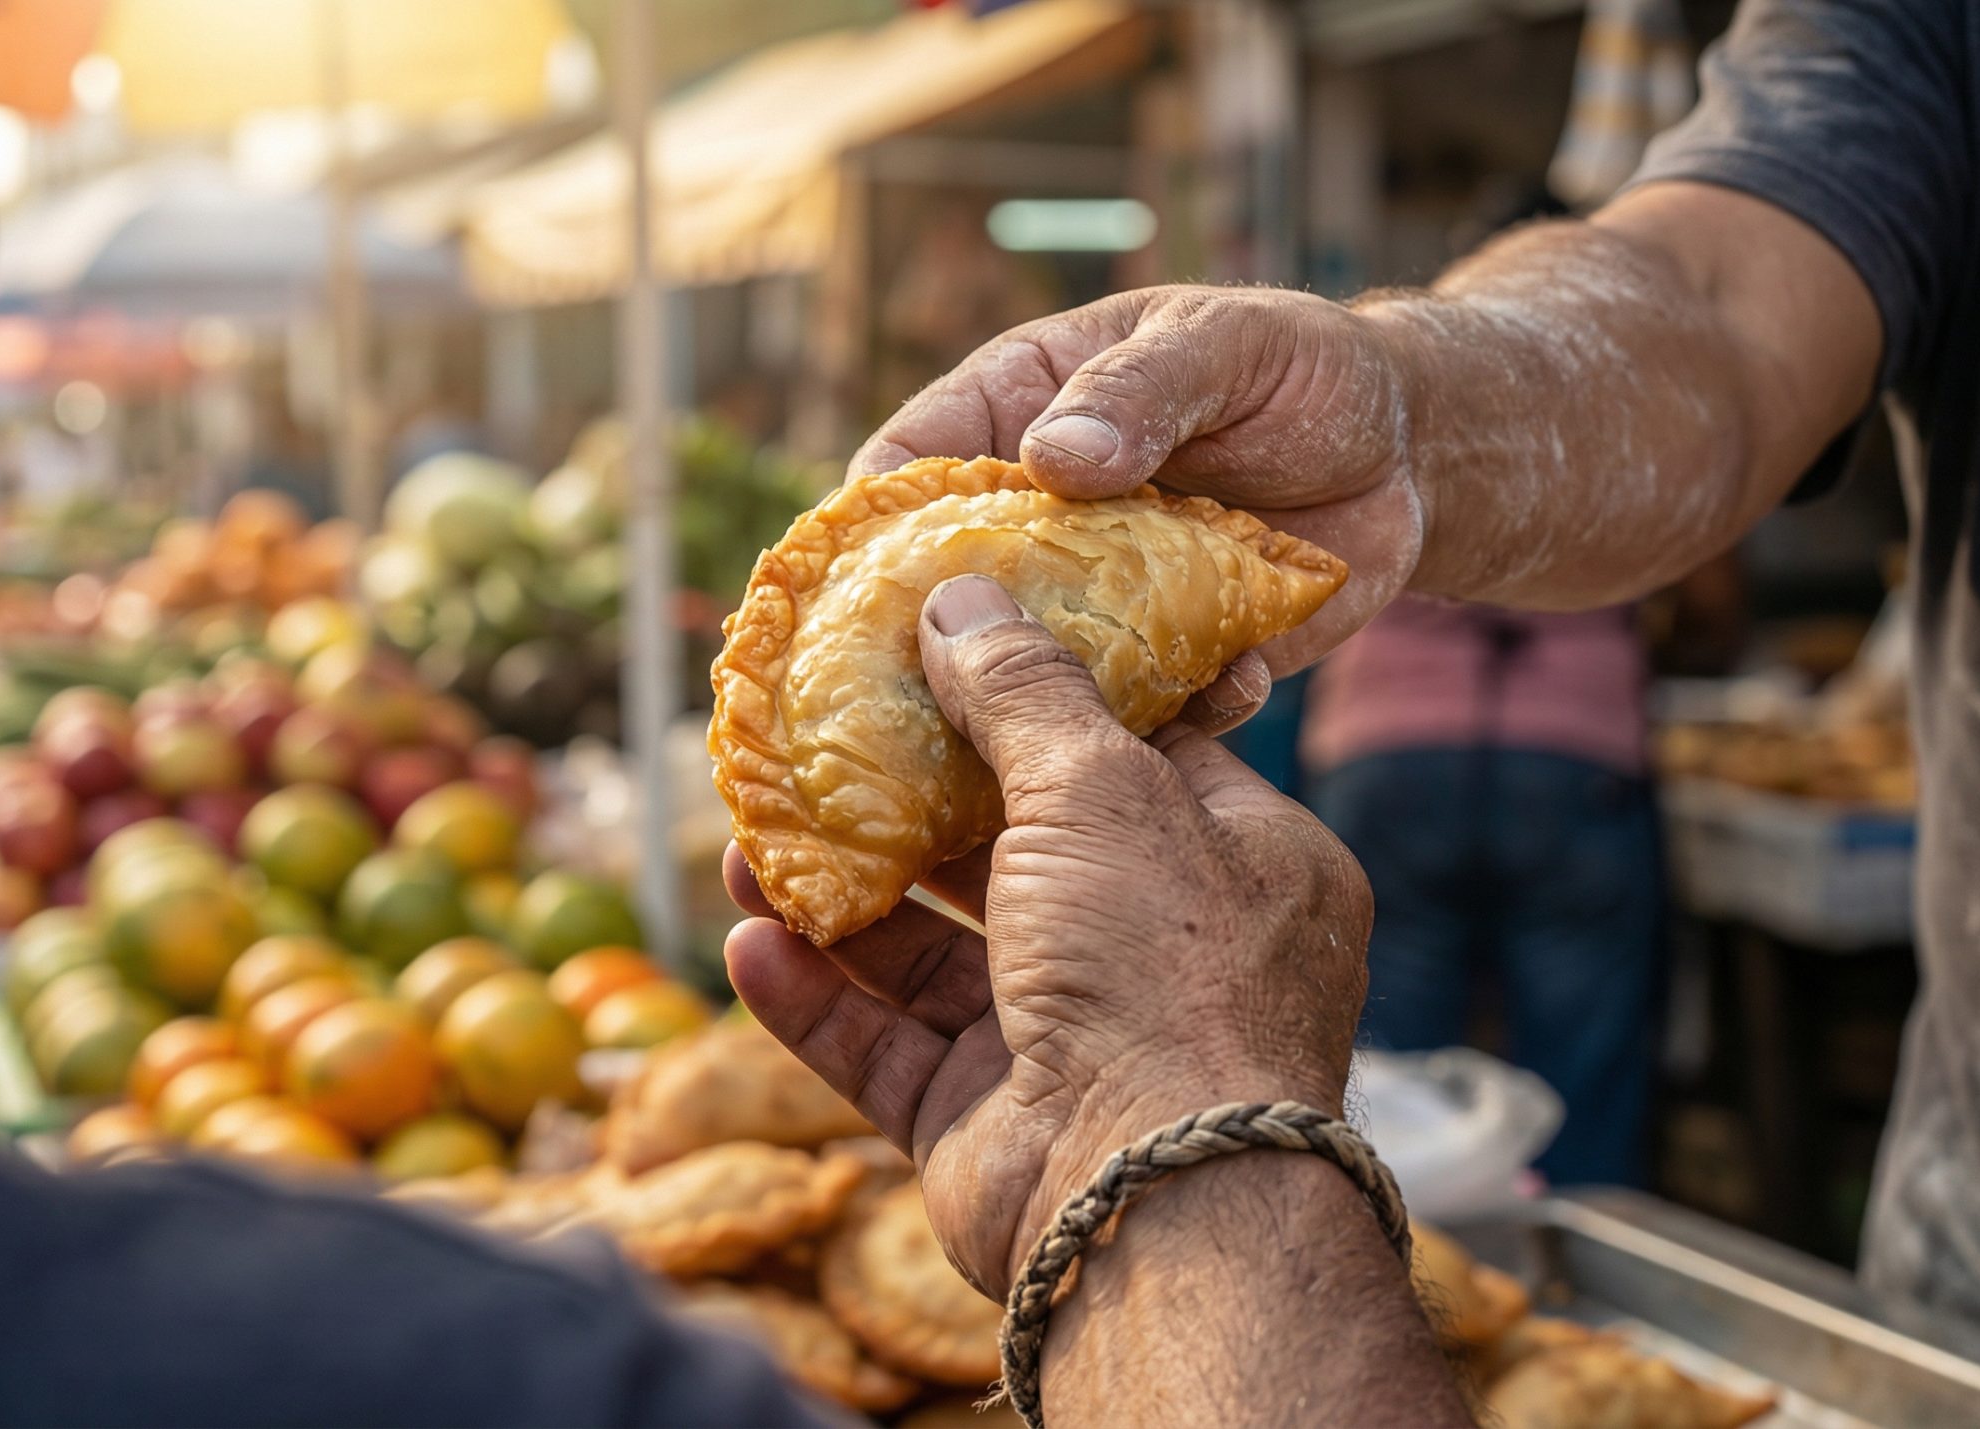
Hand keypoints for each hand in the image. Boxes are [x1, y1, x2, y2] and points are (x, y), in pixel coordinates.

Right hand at [722, 574, 1372, 1296]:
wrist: (1154, 1196)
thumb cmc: (1161, 967)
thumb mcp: (1102, 787)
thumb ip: (1023, 689)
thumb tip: (961, 597)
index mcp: (1234, 870)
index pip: (1128, 765)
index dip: (1030, 706)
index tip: (937, 656)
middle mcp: (1157, 959)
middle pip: (1009, 860)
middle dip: (900, 811)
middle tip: (809, 753)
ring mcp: (1070, 1050)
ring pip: (931, 959)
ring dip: (837, 904)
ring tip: (745, 849)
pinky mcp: (989, 1131)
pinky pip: (888, 1052)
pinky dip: (819, 1003)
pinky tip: (750, 948)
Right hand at [855, 286, 1423, 724]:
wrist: (1410, 451)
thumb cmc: (1297, 366)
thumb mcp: (1223, 347)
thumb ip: (1142, 393)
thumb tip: (1055, 459)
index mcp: (1014, 418)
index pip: (905, 471)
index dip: (868, 534)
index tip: (855, 595)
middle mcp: (1036, 522)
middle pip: (945, 595)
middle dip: (932, 653)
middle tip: (930, 703)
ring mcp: (1096, 602)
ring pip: (1030, 674)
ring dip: (1041, 712)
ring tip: (1073, 732)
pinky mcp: (1169, 666)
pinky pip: (1144, 714)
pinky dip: (1171, 727)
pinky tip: (1228, 697)